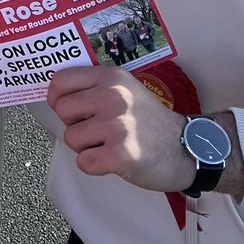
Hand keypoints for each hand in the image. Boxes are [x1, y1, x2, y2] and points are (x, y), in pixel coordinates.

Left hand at [46, 65, 194, 192]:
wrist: (187, 149)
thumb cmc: (151, 122)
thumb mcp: (125, 89)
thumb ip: (94, 86)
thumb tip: (55, 93)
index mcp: (111, 77)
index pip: (60, 80)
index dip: (57, 97)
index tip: (67, 108)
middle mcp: (112, 97)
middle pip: (62, 110)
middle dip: (74, 124)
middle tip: (97, 130)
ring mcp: (116, 125)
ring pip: (71, 138)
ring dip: (86, 147)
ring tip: (110, 144)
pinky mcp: (120, 154)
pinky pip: (84, 162)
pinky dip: (94, 166)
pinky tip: (113, 160)